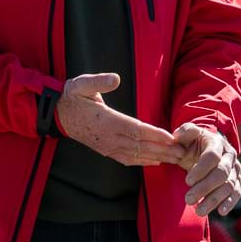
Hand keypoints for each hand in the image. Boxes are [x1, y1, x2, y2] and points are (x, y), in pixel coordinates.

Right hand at [57, 74, 184, 166]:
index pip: (134, 129)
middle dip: (163, 149)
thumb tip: (115, 78)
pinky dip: (142, 162)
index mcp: (106, 120)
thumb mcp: (82, 84)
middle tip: (182, 152)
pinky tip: (155, 162)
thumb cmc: (73, 96)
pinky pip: (126, 159)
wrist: (58, 114)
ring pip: (136, 155)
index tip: (170, 137)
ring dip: (157, 157)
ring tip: (175, 158)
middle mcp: (108, 137)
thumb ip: (98, 81)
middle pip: (140, 145)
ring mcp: (107, 146)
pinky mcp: (106, 150)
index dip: (153, 134)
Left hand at [173, 123, 240, 217]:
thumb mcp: (187, 135)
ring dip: (214, 199)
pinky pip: (237, 193)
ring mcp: (235, 169)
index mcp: (217, 143)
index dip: (200, 169)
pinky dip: (230, 203)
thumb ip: (184, 132)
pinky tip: (220, 212)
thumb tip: (178, 134)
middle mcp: (230, 156)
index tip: (187, 181)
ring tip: (199, 211)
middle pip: (221, 173)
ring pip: (229, 185)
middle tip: (188, 199)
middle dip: (205, 187)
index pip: (212, 156)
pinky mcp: (237, 181)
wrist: (207, 148)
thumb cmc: (194, 143)